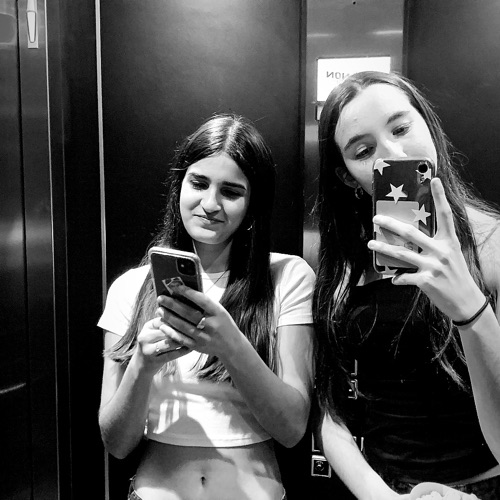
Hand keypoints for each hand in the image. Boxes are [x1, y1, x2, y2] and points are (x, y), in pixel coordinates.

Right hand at [135, 315, 190, 372]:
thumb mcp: (156, 332)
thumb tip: (188, 314)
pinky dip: (182, 351)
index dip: (178, 319)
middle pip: (166, 331)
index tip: (192, 317)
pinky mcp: (153, 361)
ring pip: (169, 343)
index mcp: (147, 326)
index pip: (164, 319)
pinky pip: (171, 355)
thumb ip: (167, 323)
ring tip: (195, 338)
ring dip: (183, 341)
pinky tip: (191, 349)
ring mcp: (147, 349)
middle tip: (196, 327)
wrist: (142, 365)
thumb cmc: (154, 344)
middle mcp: (145, 336)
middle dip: (182, 330)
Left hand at [156, 283, 243, 359]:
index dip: (188, 292)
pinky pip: (181, 339)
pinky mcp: (197, 347)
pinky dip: (170, 332)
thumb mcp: (219, 311)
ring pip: (182, 326)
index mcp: (218, 313)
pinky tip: (162, 325)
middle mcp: (212, 325)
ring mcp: (204, 337)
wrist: (232, 346)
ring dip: (169, 317)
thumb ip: (205, 304)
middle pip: (189, 313)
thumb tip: (184, 293)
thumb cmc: (224, 324)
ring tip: (159, 310)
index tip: (175, 286)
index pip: (202, 300)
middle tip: (161, 298)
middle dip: (172, 305)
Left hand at [367, 178, 484, 320]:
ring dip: (383, 248)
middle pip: (411, 233)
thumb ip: (434, 245)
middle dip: (391, 224)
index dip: (440, 197)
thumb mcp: (451, 255)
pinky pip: (404, 276)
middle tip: (376, 218)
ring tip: (371, 243)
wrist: (466, 302)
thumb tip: (409, 240)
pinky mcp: (426, 281)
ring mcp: (433, 266)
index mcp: (449, 241)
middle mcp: (441, 251)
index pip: (445, 215)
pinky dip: (397, 277)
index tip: (433, 180)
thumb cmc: (456, 276)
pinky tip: (393, 278)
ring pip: (402, 253)